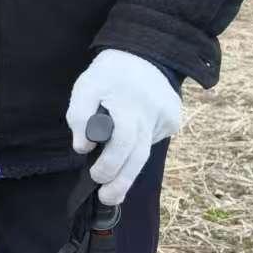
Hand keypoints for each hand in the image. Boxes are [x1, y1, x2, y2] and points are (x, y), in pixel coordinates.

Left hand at [66, 49, 181, 205]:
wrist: (144, 53)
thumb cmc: (108, 74)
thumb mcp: (85, 87)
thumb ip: (79, 117)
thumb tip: (83, 148)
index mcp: (131, 105)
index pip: (123, 142)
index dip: (110, 164)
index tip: (96, 176)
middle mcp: (153, 114)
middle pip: (139, 157)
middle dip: (122, 182)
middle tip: (107, 199)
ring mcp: (167, 118)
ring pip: (146, 151)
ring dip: (129, 168)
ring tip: (113, 188)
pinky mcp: (173, 119)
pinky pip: (152, 140)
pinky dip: (139, 145)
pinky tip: (130, 139)